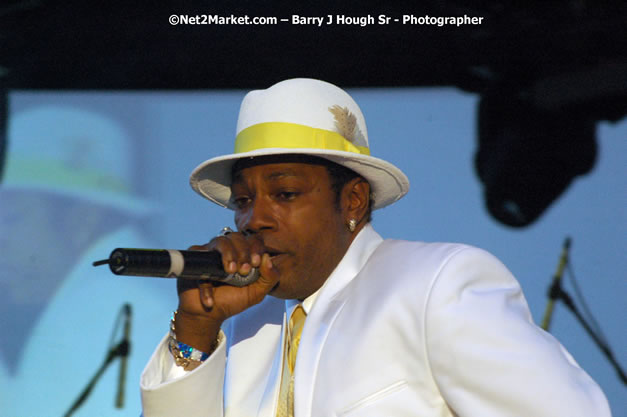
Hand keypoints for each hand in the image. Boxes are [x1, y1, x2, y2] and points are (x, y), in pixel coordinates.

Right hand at [174, 232, 279, 352]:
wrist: (208, 315)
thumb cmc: (232, 300)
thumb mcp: (257, 292)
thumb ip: (270, 277)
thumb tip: (267, 258)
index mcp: (244, 254)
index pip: (253, 239)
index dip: (256, 247)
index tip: (256, 263)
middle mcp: (227, 250)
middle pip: (236, 236)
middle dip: (243, 251)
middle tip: (244, 270)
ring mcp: (210, 253)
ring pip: (220, 241)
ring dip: (228, 255)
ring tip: (230, 272)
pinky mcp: (194, 261)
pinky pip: (202, 260)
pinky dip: (206, 283)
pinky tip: (211, 300)